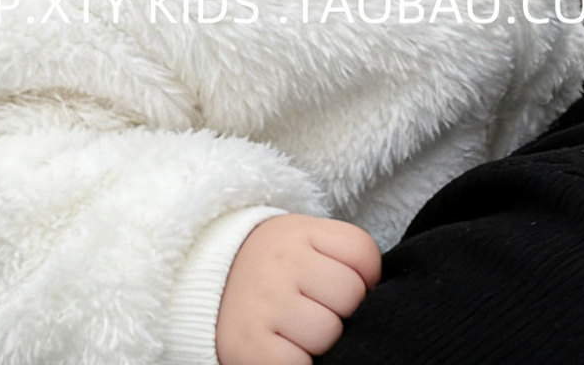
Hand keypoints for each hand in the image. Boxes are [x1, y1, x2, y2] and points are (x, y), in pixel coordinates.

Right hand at [215, 214, 381, 364]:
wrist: (206, 287)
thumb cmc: (275, 272)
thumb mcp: (305, 245)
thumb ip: (342, 259)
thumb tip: (376, 299)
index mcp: (299, 232)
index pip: (362, 252)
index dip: (364, 277)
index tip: (338, 284)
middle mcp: (280, 260)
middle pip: (351, 294)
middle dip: (342, 310)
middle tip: (315, 309)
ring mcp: (264, 301)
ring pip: (329, 332)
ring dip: (321, 342)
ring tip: (298, 332)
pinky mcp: (249, 345)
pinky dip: (300, 364)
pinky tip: (286, 351)